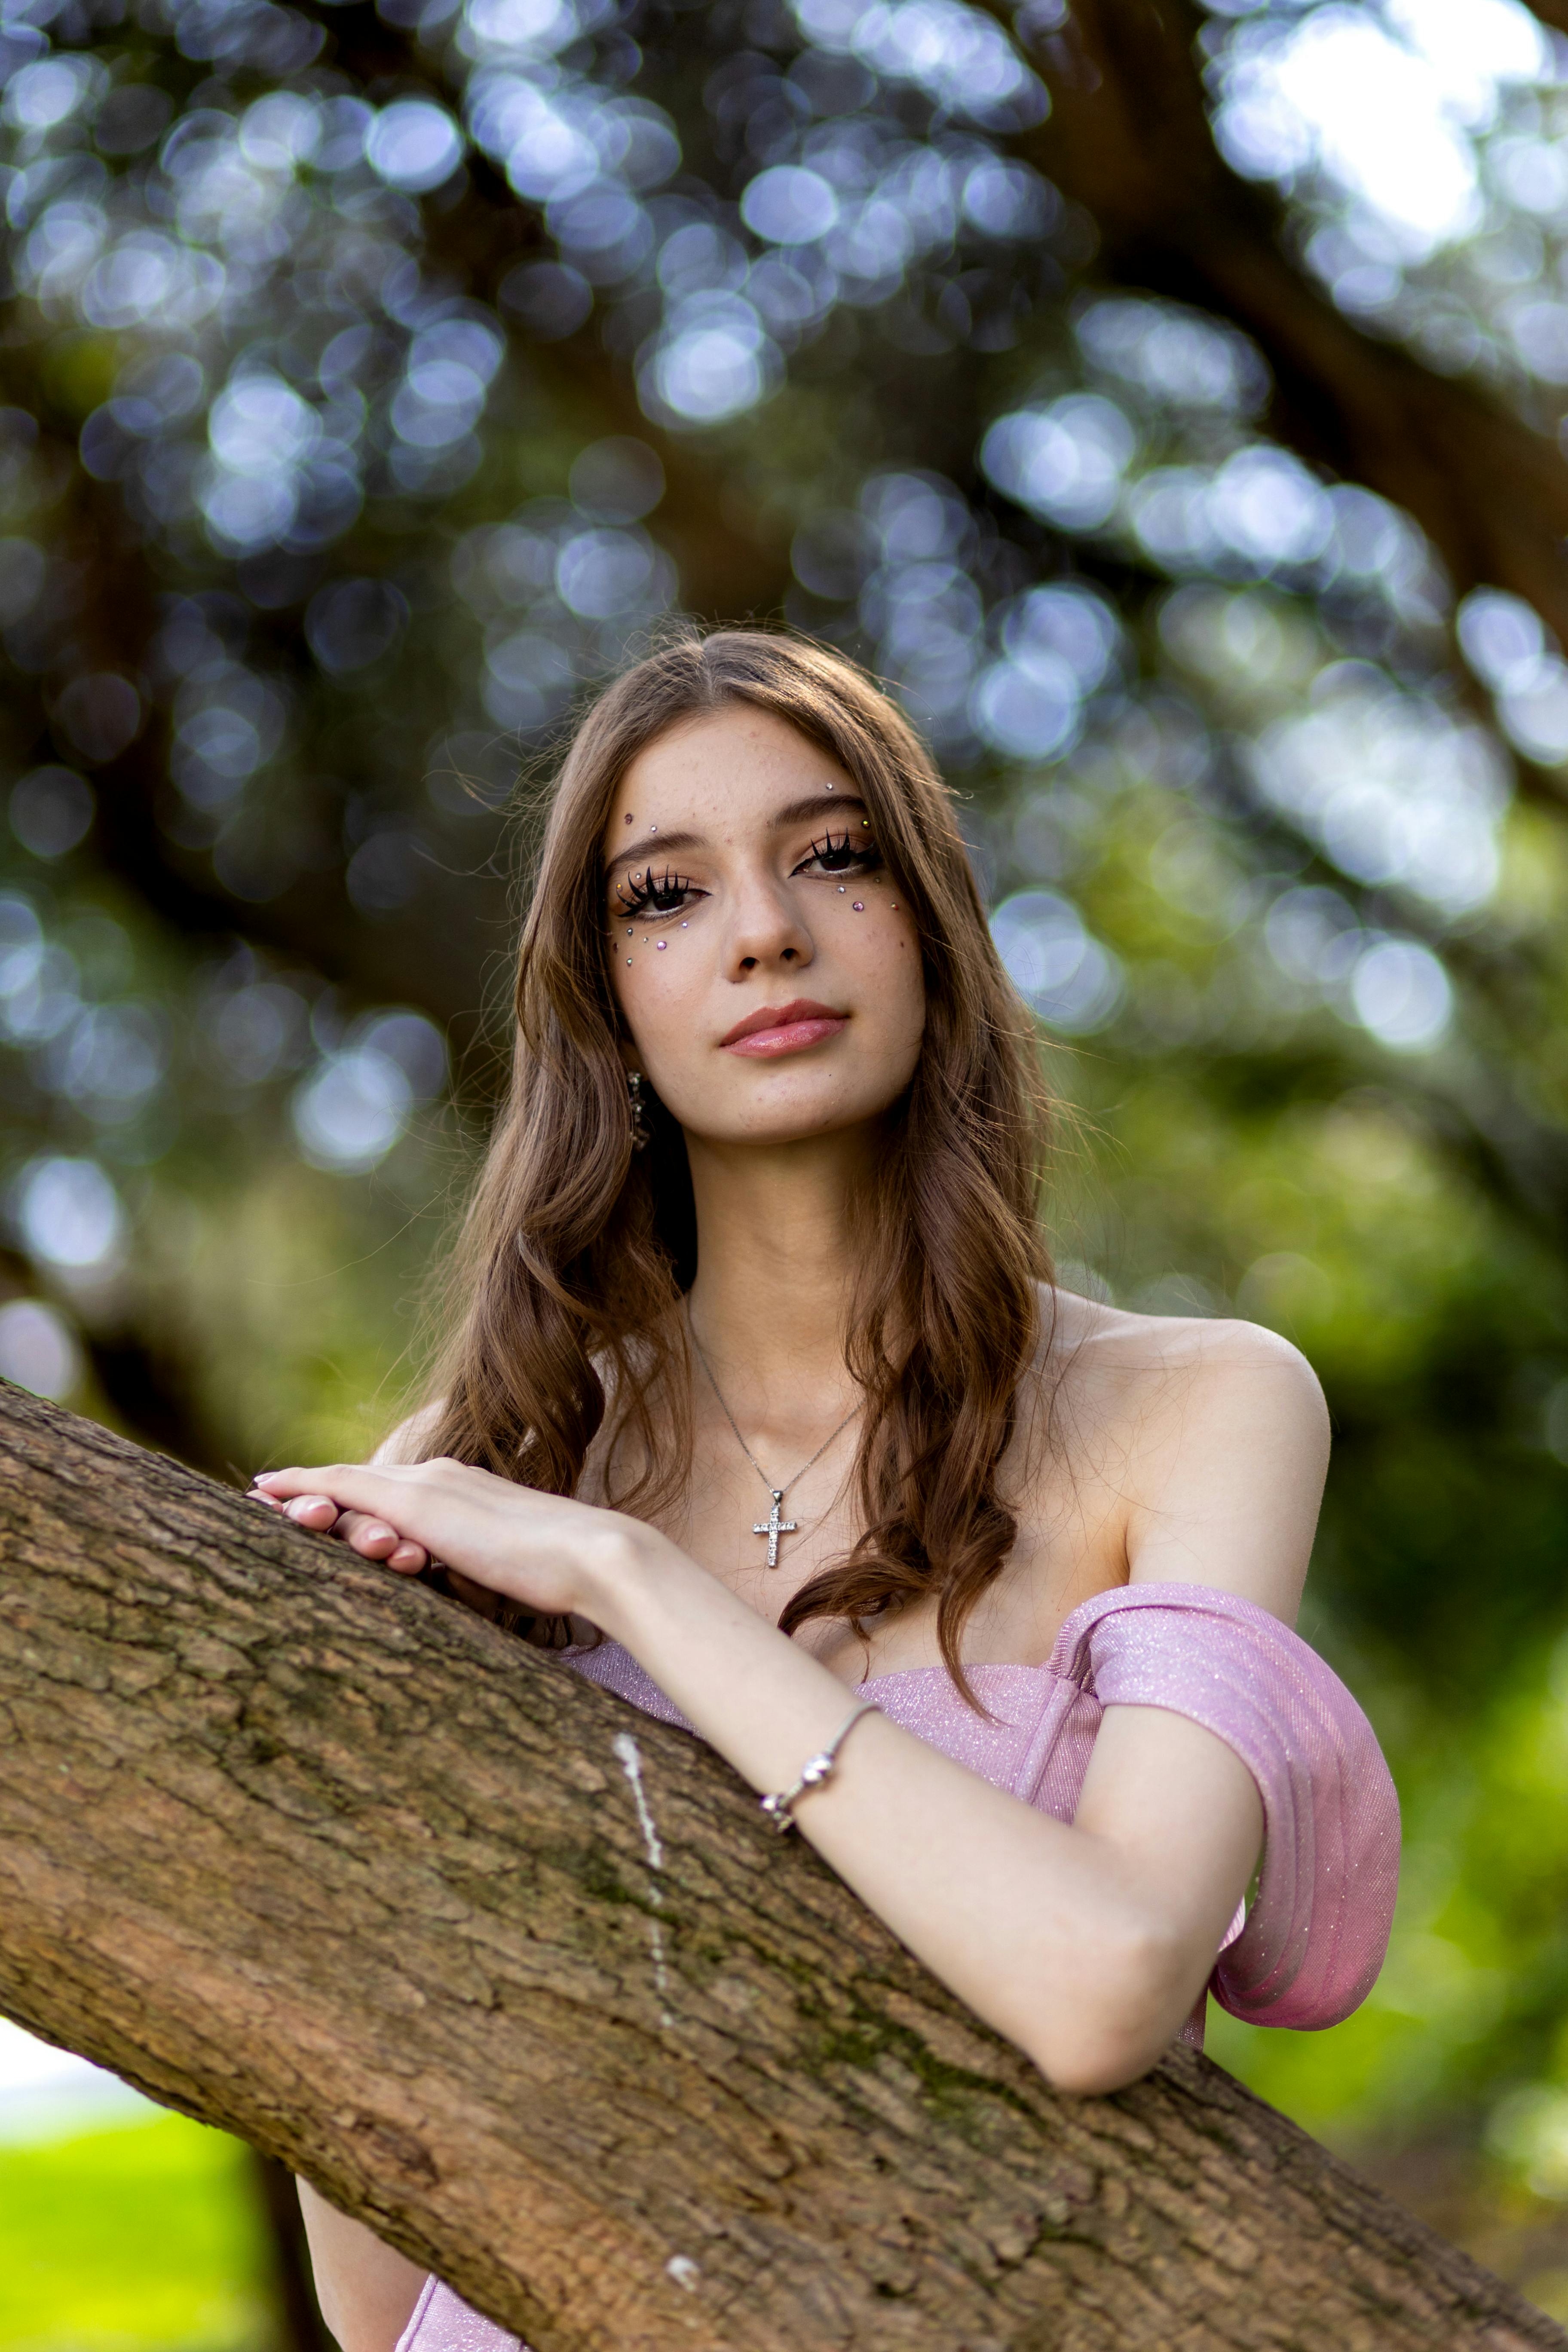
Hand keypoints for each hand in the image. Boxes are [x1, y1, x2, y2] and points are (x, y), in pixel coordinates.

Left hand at [246, 1458, 650, 1622]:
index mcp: (463, 1494)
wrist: (591, 1556)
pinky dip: (307, 1486)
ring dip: (301, 1491)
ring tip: (257, 1496)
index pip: (394, 1490)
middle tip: (262, 1495)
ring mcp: (428, 1486)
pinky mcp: (418, 1503)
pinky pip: (345, 1487)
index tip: (313, 1505)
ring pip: (348, 1483)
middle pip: (361, 1479)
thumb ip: (474, 1567)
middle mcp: (441, 1478)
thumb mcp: (505, 1569)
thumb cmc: (561, 1574)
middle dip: (312, 1487)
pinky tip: (273, 1490)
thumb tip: (464, 1590)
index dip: (351, 1494)